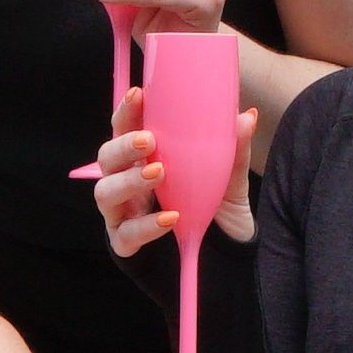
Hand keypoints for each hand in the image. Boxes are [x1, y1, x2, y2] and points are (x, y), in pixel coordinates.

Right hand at [90, 93, 258, 257]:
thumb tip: (248, 115)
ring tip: (158, 172)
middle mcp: (125, 182)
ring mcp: (122, 213)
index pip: (124, 129)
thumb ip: (234, 149)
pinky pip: (124, 234)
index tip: (139, 94)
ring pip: (104, 192)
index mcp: (143, 159)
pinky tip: (170, 218)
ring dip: (128, 180)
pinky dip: (145, 226)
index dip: (126, 111)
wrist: (221, 258)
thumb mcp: (229, 178)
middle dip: (122, 145)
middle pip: (106, 157)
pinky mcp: (126, 244)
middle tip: (148, 139)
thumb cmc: (212, 209)